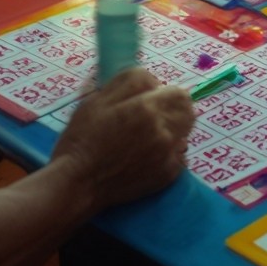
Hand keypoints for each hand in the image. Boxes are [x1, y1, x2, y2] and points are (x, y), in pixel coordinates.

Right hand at [52, 67, 193, 210]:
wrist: (78, 183)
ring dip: (174, 129)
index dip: (166, 93)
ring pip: (185, 132)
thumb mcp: (97, 99)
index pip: (179, 92)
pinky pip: (180, 156)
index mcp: (146, 108)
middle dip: (174, 109)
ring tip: (150, 136)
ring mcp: (168, 155)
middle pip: (188, 111)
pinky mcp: (168, 175)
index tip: (151, 99)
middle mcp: (163, 130)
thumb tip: (154, 82)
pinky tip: (150, 156)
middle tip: (153, 116)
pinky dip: (170, 153)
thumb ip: (129, 82)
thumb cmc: (82, 138)